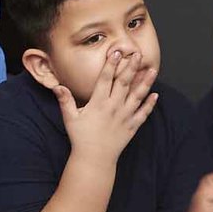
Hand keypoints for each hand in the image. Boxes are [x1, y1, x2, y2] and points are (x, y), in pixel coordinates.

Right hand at [53, 47, 155, 161]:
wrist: (94, 159)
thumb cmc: (80, 138)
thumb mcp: (70, 118)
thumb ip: (65, 100)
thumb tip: (57, 86)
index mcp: (98, 103)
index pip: (105, 79)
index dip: (111, 65)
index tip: (116, 52)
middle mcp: (113, 108)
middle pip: (124, 83)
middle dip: (131, 67)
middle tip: (137, 54)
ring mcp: (124, 117)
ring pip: (137, 96)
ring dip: (145, 82)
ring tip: (152, 70)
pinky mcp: (132, 127)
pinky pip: (143, 114)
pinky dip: (150, 104)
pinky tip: (155, 95)